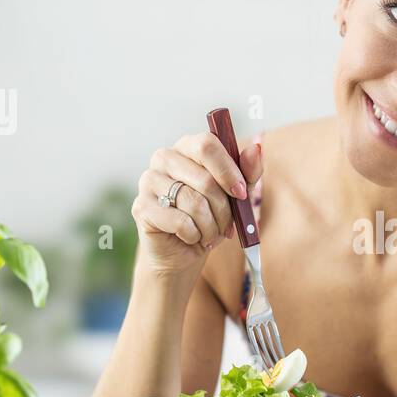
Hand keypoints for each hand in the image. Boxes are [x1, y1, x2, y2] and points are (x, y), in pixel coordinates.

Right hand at [132, 131, 262, 278]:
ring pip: (194, 203)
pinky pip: (181, 222)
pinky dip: (195, 236)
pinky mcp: (141, 207)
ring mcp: (148, 181)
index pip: (207, 145)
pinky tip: (192, 238)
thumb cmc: (209, 217)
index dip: (228, 171)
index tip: (241, 194)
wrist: (182, 251)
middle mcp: (164, 158)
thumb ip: (246, 173)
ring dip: (211, 226)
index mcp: (186, 147)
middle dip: (224, 209)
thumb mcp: (235, 195)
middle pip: (205, 179)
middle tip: (228, 225)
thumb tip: (255, 150)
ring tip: (210, 234)